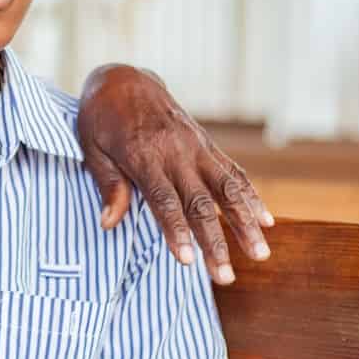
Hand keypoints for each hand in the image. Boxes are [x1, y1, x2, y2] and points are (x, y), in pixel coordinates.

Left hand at [77, 64, 271, 283]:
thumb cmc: (100, 118)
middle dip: (215, 242)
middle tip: (225, 277)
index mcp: (144, 155)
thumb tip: (108, 223)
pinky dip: (251, 196)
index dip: (177, 232)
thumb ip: (107, 184)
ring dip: (245, 223)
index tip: (188, 261)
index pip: (164, 201)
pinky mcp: (206, 144)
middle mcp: (176, 152)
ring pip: (227, 189)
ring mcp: (195, 146)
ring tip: (260, 254)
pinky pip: (233, 172)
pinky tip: (266, 221)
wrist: (123, 80)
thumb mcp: (91, 148)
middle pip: (200, 203)